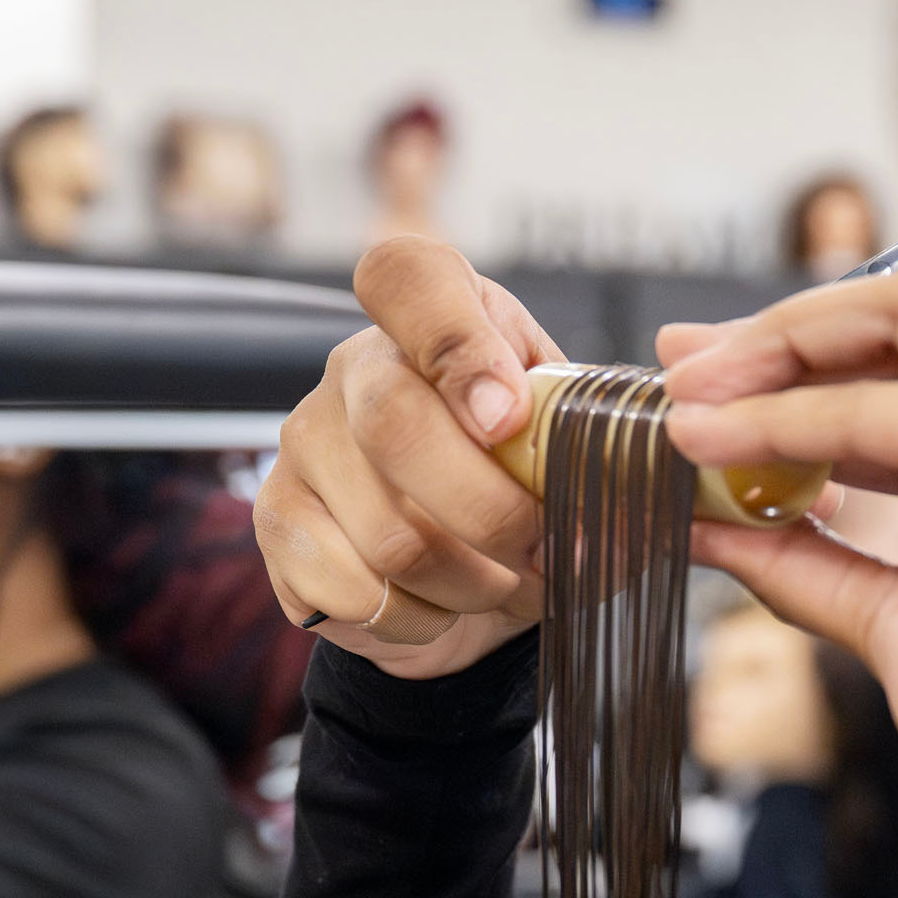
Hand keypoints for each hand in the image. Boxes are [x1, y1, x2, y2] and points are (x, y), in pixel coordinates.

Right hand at [256, 237, 562, 679]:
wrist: (463, 569)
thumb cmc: (522, 484)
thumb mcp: (572, 443)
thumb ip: (594, 450)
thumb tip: (620, 495)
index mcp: (434, 317)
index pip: (408, 277)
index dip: (456, 344)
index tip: (507, 417)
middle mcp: (353, 367)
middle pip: (395, 424)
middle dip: (493, 513)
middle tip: (543, 550)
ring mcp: (303, 443)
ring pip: (387, 534)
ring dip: (471, 584)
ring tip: (504, 584)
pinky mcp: (277, 521)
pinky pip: (354, 591)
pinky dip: (420, 619)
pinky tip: (441, 606)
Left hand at [660, 267, 897, 806]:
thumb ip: (820, 564)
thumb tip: (725, 528)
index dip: (837, 374)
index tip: (740, 399)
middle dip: (797, 329)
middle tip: (691, 364)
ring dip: (781, 350)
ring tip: (686, 397)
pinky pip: (866, 406)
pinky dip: (777, 420)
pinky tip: (711, 444)